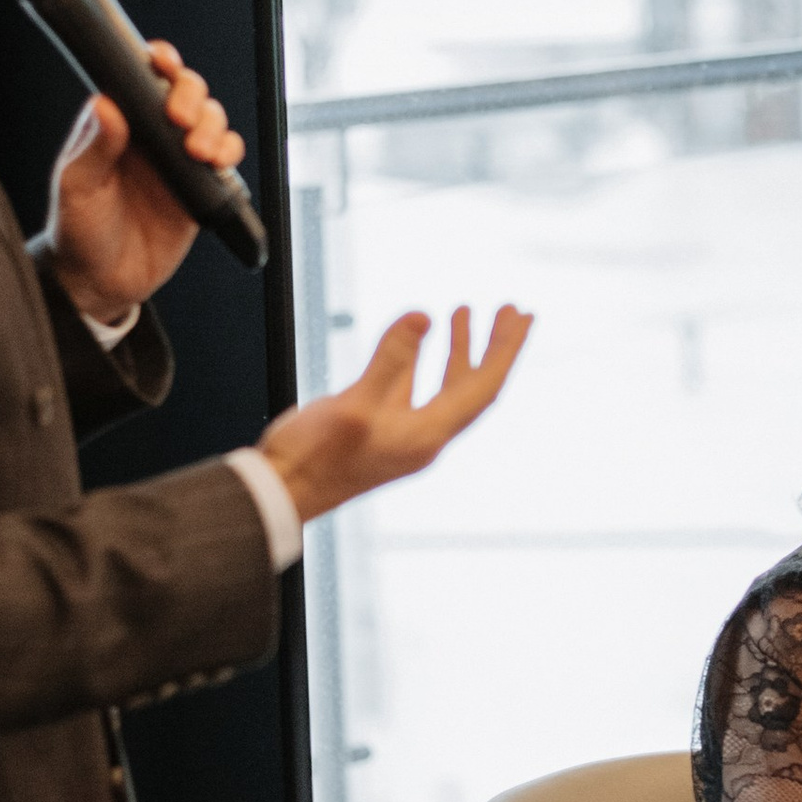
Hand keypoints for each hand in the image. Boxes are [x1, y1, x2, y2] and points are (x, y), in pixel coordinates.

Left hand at [44, 45, 244, 324]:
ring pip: (211, 120)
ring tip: (199, 151)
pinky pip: (225, 159)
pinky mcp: (200, 188)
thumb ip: (94, 148)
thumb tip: (104, 104)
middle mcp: (150, 135)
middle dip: (192, 95)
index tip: (164, 64)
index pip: (143, 77)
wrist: (101, 284)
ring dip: (213, 125)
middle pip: (186, 91)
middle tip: (180, 119)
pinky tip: (217, 164)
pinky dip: (229, 152)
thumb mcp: (76, 189)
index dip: (160, 63)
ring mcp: (177, 160)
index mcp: (118, 125)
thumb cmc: (78, 232)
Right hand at [260, 305, 532, 522]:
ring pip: (442, 384)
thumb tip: (424, 316)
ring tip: (464, 311)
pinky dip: (421, 359)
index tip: (523, 315)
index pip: (483, 387)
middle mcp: (423, 436)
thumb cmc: (313, 459)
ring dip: (458, 349)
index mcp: (427, 435)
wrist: (278, 493)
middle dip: (492, 345)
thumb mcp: (355, 406)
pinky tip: (418, 338)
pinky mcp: (376, 426)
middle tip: (510, 309)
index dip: (506, 350)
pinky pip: (412, 387)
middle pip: (472, 385)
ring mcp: (400, 432)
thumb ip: (391, 360)